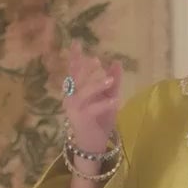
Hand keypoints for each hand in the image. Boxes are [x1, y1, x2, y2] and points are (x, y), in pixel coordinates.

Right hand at [62, 39, 122, 163]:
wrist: (91, 144)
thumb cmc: (98, 120)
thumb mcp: (107, 97)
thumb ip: (112, 81)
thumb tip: (116, 62)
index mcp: (75, 90)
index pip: (73, 70)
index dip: (74, 57)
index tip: (76, 43)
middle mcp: (71, 97)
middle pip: (77, 79)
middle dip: (86, 69)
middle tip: (96, 61)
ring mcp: (75, 108)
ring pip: (83, 93)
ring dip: (96, 85)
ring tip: (110, 80)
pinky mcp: (82, 119)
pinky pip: (93, 109)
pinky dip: (105, 104)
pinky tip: (116, 100)